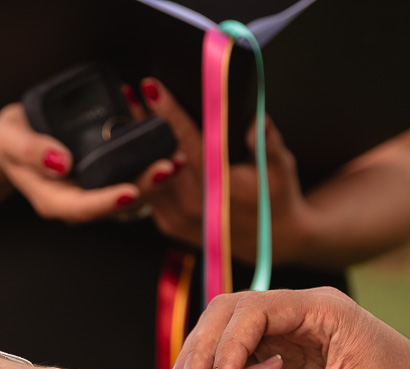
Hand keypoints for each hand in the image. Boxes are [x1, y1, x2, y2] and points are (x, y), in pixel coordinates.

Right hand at [0, 103, 174, 222]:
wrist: (17, 137)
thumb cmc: (12, 137)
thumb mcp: (10, 137)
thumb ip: (30, 150)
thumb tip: (61, 161)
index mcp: (52, 199)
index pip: (82, 207)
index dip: (107, 201)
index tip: (130, 191)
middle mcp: (77, 202)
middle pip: (114, 204)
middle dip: (143, 188)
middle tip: (167, 168)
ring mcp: (92, 192)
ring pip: (129, 194)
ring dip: (155, 180)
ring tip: (178, 160)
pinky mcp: (104, 179)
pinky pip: (130, 177)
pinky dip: (150, 166)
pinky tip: (171, 151)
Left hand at [137, 78, 313, 262]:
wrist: (269, 240)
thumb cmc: (275, 198)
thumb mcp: (281, 168)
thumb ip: (267, 143)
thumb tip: (256, 120)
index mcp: (222, 188)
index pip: (189, 142)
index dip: (169, 112)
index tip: (152, 87)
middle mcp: (196, 205)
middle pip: (159, 155)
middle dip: (143, 122)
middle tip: (128, 92)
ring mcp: (179, 218)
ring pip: (146, 174)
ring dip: (135, 143)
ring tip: (127, 110)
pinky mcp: (169, 224)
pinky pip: (147, 191)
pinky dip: (139, 166)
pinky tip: (135, 143)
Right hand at [162, 287, 409, 368]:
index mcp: (322, 309)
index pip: (252, 310)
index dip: (224, 347)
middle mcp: (301, 308)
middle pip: (228, 312)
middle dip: (200, 350)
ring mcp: (289, 324)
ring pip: (225, 328)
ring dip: (200, 360)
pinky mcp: (283, 345)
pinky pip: (237, 349)